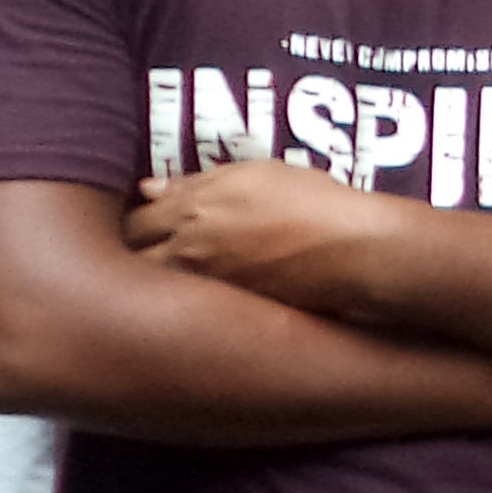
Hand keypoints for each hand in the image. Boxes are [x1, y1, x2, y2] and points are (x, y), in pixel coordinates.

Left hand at [123, 161, 402, 313]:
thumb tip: (150, 189)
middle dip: (131, 256)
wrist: (360, 253)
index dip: (134, 220)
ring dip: (156, 285)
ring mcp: (208, 291)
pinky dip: (188, 307)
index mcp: (189, 213)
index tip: (140, 220)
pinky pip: (192, 313)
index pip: (133, 220)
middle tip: (141, 252)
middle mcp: (187, 255)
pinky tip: (200, 301)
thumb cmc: (315, 203)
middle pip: (133, 261)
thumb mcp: (256, 173)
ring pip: (158, 293)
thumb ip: (197, 182)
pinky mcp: (231, 319)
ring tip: (167, 280)